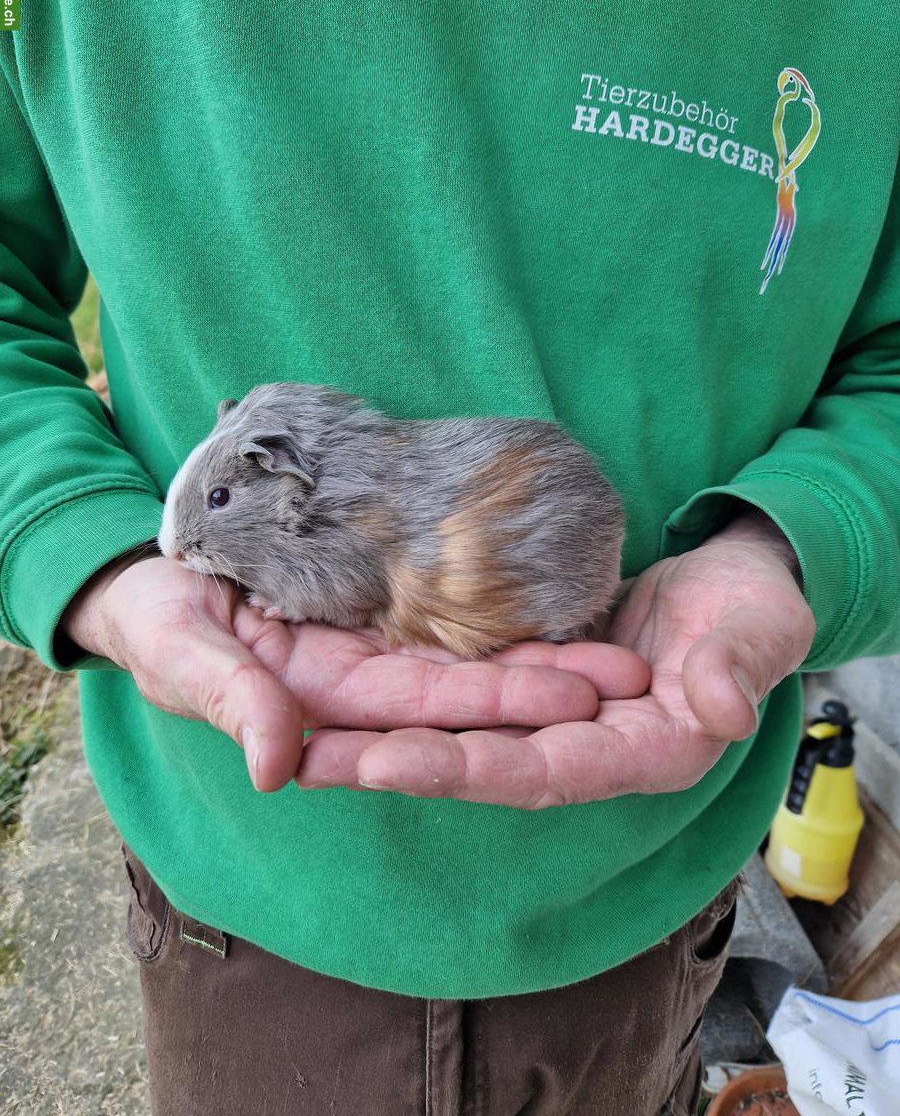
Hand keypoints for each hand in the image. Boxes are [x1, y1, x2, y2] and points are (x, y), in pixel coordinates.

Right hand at [61, 555, 649, 791]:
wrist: (141, 573)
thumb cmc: (150, 618)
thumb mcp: (179, 652)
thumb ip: (230, 702)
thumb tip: (279, 769)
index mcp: (322, 703)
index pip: (422, 710)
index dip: (494, 704)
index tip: (572, 700)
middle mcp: (361, 682)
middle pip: (466, 686)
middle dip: (545, 681)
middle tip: (629, 672)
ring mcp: (370, 639)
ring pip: (466, 646)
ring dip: (540, 647)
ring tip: (621, 643)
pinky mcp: (373, 595)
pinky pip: (441, 600)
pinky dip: (496, 602)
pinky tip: (557, 596)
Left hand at [296, 510, 814, 805]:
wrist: (734, 577)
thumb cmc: (755, 606)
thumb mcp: (759, 627)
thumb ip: (738, 666)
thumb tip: (719, 709)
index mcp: (642, 751)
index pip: (543, 770)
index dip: (465, 769)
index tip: (383, 762)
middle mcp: (584, 745)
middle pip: (479, 762)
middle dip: (391, 762)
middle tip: (302, 759)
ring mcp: (553, 714)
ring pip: (460, 730)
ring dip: (379, 734)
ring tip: (296, 732)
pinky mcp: (531, 678)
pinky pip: (464, 688)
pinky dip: (408, 692)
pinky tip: (345, 687)